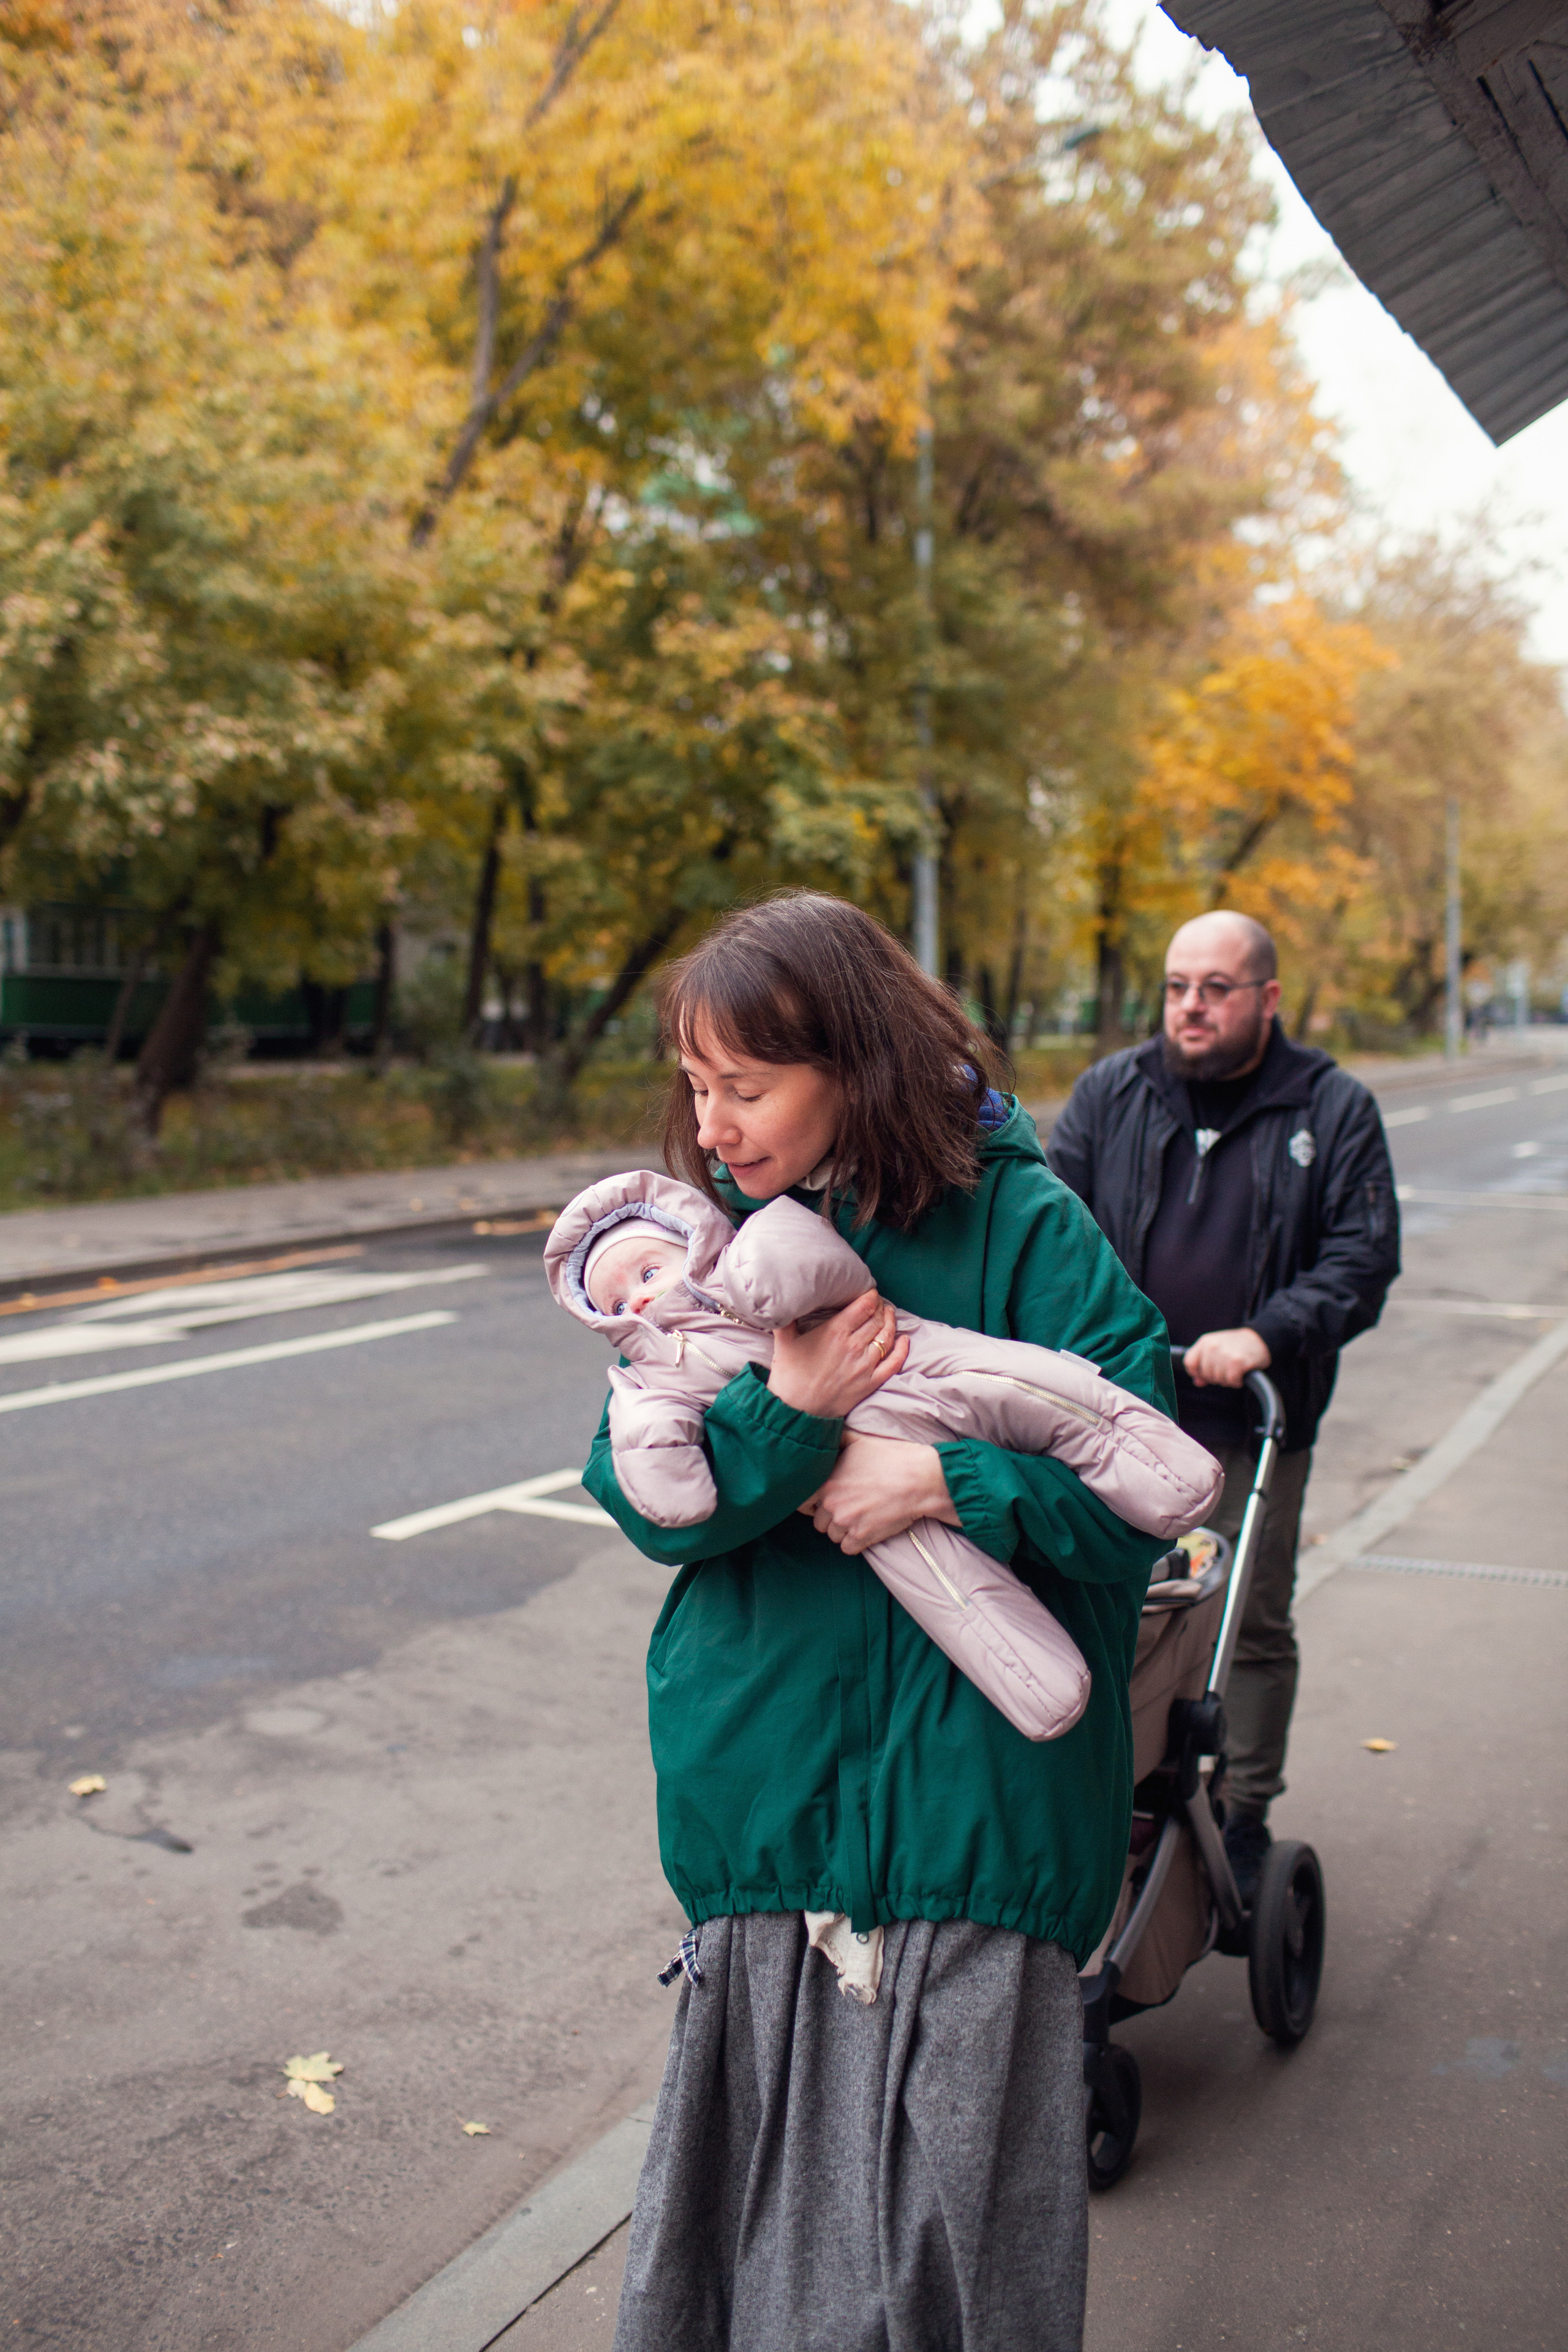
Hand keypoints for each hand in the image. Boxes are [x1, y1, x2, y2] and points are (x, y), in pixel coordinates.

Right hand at [768, 1290, 908, 1420]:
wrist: (795, 1411)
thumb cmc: (789, 1376)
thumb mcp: (784, 1341)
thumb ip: (785, 1318)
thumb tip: (781, 1301)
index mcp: (835, 1331)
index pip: (864, 1306)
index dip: (871, 1296)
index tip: (870, 1293)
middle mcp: (854, 1346)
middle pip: (877, 1319)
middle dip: (880, 1308)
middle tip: (878, 1303)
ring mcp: (865, 1365)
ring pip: (887, 1337)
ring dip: (891, 1322)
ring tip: (889, 1314)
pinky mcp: (870, 1383)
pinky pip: (894, 1363)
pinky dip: (902, 1349)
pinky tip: (904, 1340)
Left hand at [799, 1432, 958, 1555]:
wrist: (919, 1479)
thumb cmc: (891, 1457)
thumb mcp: (859, 1439)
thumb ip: (836, 1439)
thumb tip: (823, 1432)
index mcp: (826, 1481)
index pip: (801, 1502)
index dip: (810, 1503)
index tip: (821, 1502)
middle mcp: (831, 1503)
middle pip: (818, 1522)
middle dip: (830, 1517)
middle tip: (848, 1508)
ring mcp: (846, 1522)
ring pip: (833, 1535)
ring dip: (843, 1530)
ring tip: (860, 1517)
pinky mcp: (862, 1537)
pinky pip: (847, 1548)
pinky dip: (855, 1542)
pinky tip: (866, 1529)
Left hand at [1184, 1327, 1271, 1387]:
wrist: (1260, 1339)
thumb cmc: (1236, 1346)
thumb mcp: (1216, 1350)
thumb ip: (1203, 1365)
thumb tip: (1197, 1382)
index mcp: (1204, 1342)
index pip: (1189, 1363)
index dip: (1198, 1372)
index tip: (1207, 1373)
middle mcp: (1212, 1346)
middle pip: (1205, 1374)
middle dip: (1216, 1377)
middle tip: (1227, 1369)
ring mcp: (1224, 1353)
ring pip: (1218, 1379)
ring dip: (1228, 1380)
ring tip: (1235, 1370)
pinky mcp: (1237, 1361)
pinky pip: (1231, 1381)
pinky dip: (1237, 1381)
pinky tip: (1242, 1373)